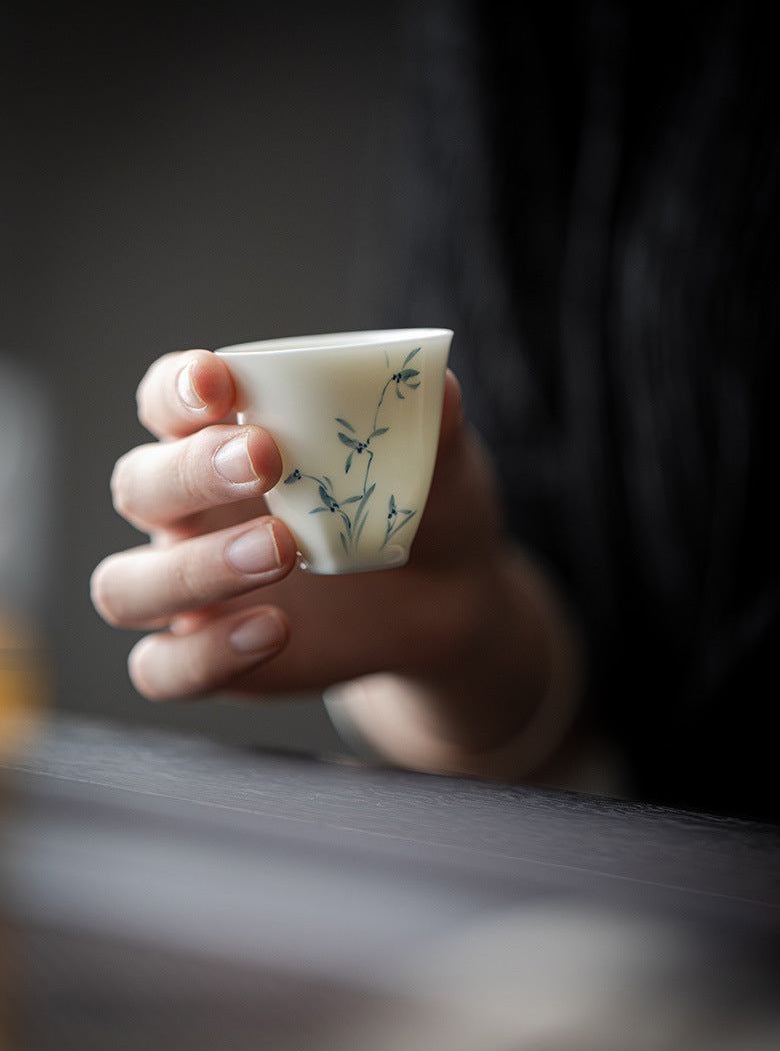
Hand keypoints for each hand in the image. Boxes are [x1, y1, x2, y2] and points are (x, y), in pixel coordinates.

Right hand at [91, 349, 580, 779]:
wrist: (446, 598)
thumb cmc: (418, 508)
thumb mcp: (437, 462)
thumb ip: (429, 422)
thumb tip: (436, 383)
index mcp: (222, 439)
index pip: (167, 400)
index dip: (177, 389)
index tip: (219, 382)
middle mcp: (189, 511)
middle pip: (140, 485)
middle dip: (193, 470)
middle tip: (268, 459)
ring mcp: (189, 589)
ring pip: (127, 586)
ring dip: (194, 568)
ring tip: (280, 551)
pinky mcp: (206, 655)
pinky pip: (162, 669)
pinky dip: (206, 654)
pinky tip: (276, 630)